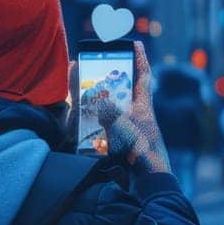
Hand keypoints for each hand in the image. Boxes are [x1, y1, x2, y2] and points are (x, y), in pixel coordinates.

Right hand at [91, 42, 171, 178]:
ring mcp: (125, 129)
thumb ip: (111, 113)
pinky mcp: (116, 142)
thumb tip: (99, 104)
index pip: (143, 77)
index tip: (136, 43)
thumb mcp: (127, 130)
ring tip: (78, 86)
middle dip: (106, 77)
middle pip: (120, 89)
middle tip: (91, 64)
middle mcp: (135, 116)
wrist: (148, 182)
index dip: (140, 59)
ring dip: (93, 97)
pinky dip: (87, 119)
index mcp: (143, 108)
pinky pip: (100, 124)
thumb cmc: (142, 155)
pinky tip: (75, 117)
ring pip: (107, 106)